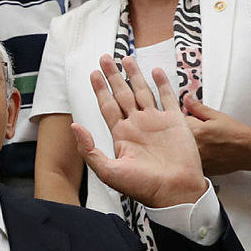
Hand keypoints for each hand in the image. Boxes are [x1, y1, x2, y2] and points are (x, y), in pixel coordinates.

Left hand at [72, 54, 207, 208]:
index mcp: (122, 134)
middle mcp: (137, 125)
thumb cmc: (144, 187)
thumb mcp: (109, 172)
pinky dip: (163, 84)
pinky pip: (168, 98)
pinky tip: (156, 71)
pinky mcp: (175, 122)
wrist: (175, 192)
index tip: (93, 74)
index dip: (100, 89)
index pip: (107, 106)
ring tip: (126, 58)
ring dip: (135, 75)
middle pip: (122, 94)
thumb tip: (74, 127)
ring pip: (143, 92)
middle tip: (104, 58)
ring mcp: (156, 122)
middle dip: (113, 76)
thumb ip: (89, 150)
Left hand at [181, 96, 250, 174]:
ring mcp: (197, 160)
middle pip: (177, 138)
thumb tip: (185, 99)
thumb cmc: (237, 134)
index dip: (182, 120)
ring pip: (182, 151)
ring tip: (204, 144)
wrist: (250, 151)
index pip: (177, 122)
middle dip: (183, 134)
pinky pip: (189, 163)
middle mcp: (195, 147)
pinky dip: (192, 158)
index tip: (189, 121)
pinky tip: (203, 153)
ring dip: (186, 147)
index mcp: (197, 130)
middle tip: (199, 133)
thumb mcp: (217, 116)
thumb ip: (197, 107)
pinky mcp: (201, 170)